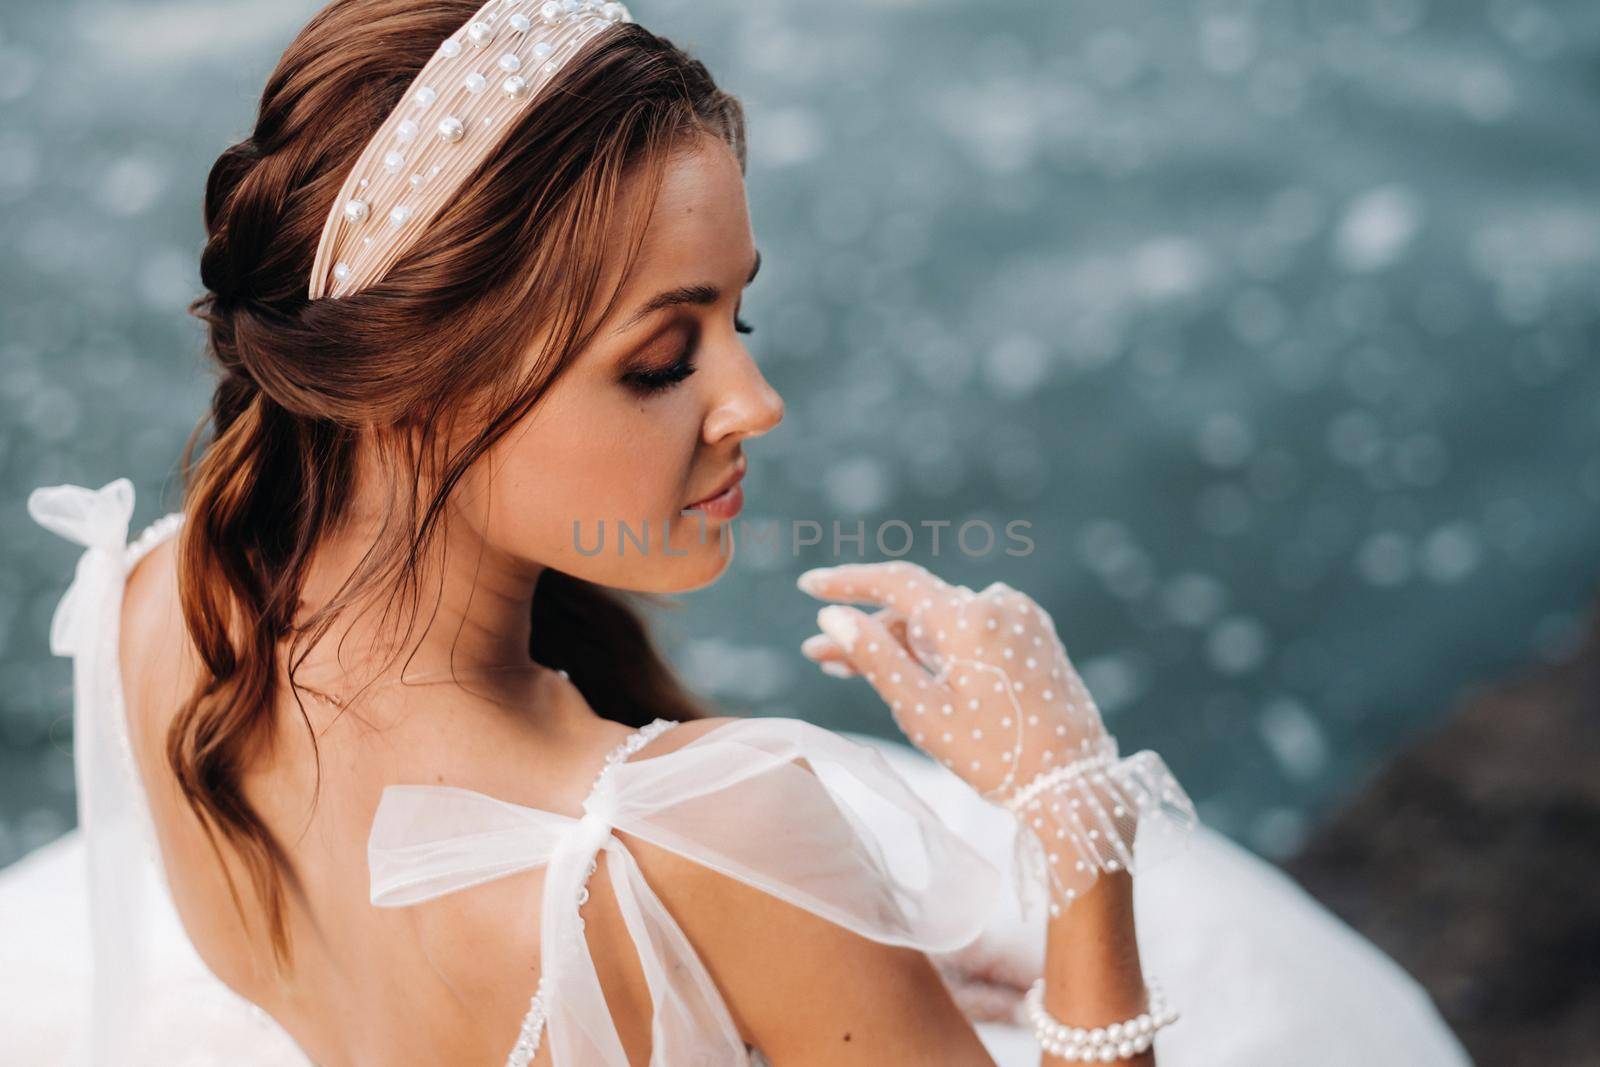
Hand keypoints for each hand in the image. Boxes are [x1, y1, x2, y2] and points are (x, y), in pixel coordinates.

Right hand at [796, 561, 1110, 804]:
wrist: (1073, 783)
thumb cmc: (993, 754)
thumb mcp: (922, 711)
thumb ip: (875, 657)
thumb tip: (833, 616)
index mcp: (970, 617)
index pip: (896, 582)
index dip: (847, 582)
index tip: (808, 587)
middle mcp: (998, 604)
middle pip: (917, 609)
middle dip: (868, 630)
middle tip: (820, 656)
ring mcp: (1020, 618)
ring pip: (942, 622)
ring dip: (900, 643)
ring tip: (853, 671)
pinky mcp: (1033, 635)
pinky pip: (971, 631)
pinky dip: (937, 648)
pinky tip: (908, 671)